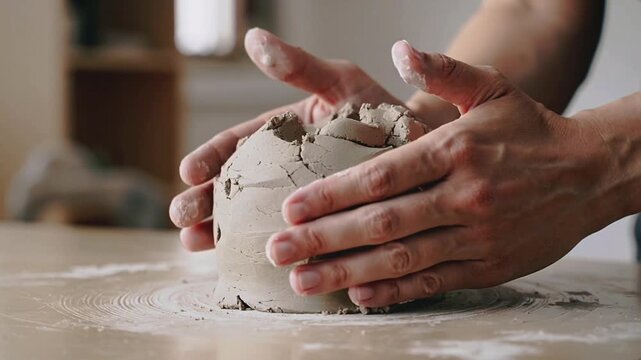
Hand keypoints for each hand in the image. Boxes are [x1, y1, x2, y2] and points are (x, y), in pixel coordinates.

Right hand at [169, 28, 405, 249]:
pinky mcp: (320, 229)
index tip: (187, 171)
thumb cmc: (383, 113)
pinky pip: (289, 241)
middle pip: (236, 186)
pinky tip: (241, 265)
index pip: (239, 144)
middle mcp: (286, 170)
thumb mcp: (342, 83)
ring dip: (219, 232)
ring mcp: (302, 202)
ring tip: (193, 243)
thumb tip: (253, 39)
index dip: (211, 157)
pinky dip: (264, 253)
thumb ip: (300, 69)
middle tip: (182, 216)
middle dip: (204, 200)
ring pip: (252, 218)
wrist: (423, 152)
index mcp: (285, 135)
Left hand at [266, 40, 612, 306]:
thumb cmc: (531, 130)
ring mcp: (478, 235)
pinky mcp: (490, 266)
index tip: (292, 207)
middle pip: (382, 222)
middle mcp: (464, 195)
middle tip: (278, 250)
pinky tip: (358, 295)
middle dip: (324, 239)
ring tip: (303, 280)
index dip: (333, 194)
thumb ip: (443, 70)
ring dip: (348, 272)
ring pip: (403, 259)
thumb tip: (399, 50)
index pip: (382, 175)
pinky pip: (436, 282)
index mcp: (456, 150)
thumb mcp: (492, 89)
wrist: (592, 173)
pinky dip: (396, 292)